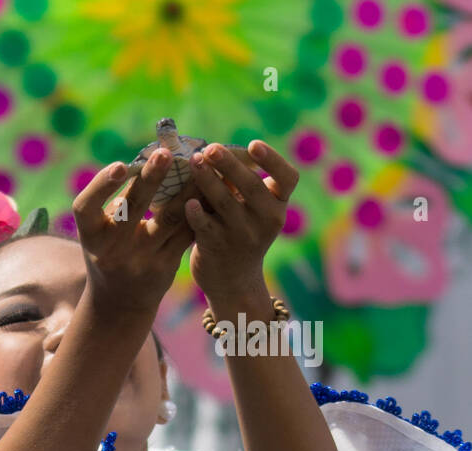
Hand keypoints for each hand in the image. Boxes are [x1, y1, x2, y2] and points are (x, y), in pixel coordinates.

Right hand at [72, 149, 196, 312]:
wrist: (120, 302)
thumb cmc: (109, 252)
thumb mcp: (101, 232)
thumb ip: (119, 203)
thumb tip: (151, 161)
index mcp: (90, 236)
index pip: (86, 207)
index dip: (101, 185)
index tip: (119, 165)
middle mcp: (112, 249)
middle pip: (133, 209)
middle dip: (150, 178)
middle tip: (166, 153)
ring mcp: (140, 259)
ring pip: (168, 219)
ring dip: (186, 189)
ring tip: (199, 164)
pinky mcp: (165, 266)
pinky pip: (184, 232)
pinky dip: (198, 209)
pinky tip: (209, 188)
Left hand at [185, 140, 298, 301]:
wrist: (233, 280)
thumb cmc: (240, 233)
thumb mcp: (252, 210)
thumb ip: (242, 185)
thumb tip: (216, 149)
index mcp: (278, 205)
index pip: (287, 178)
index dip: (273, 160)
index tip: (254, 144)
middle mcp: (266, 220)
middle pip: (251, 186)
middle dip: (229, 164)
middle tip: (210, 147)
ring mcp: (242, 235)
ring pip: (225, 202)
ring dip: (207, 180)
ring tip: (193, 161)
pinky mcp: (217, 247)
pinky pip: (205, 226)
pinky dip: (196, 213)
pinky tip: (187, 201)